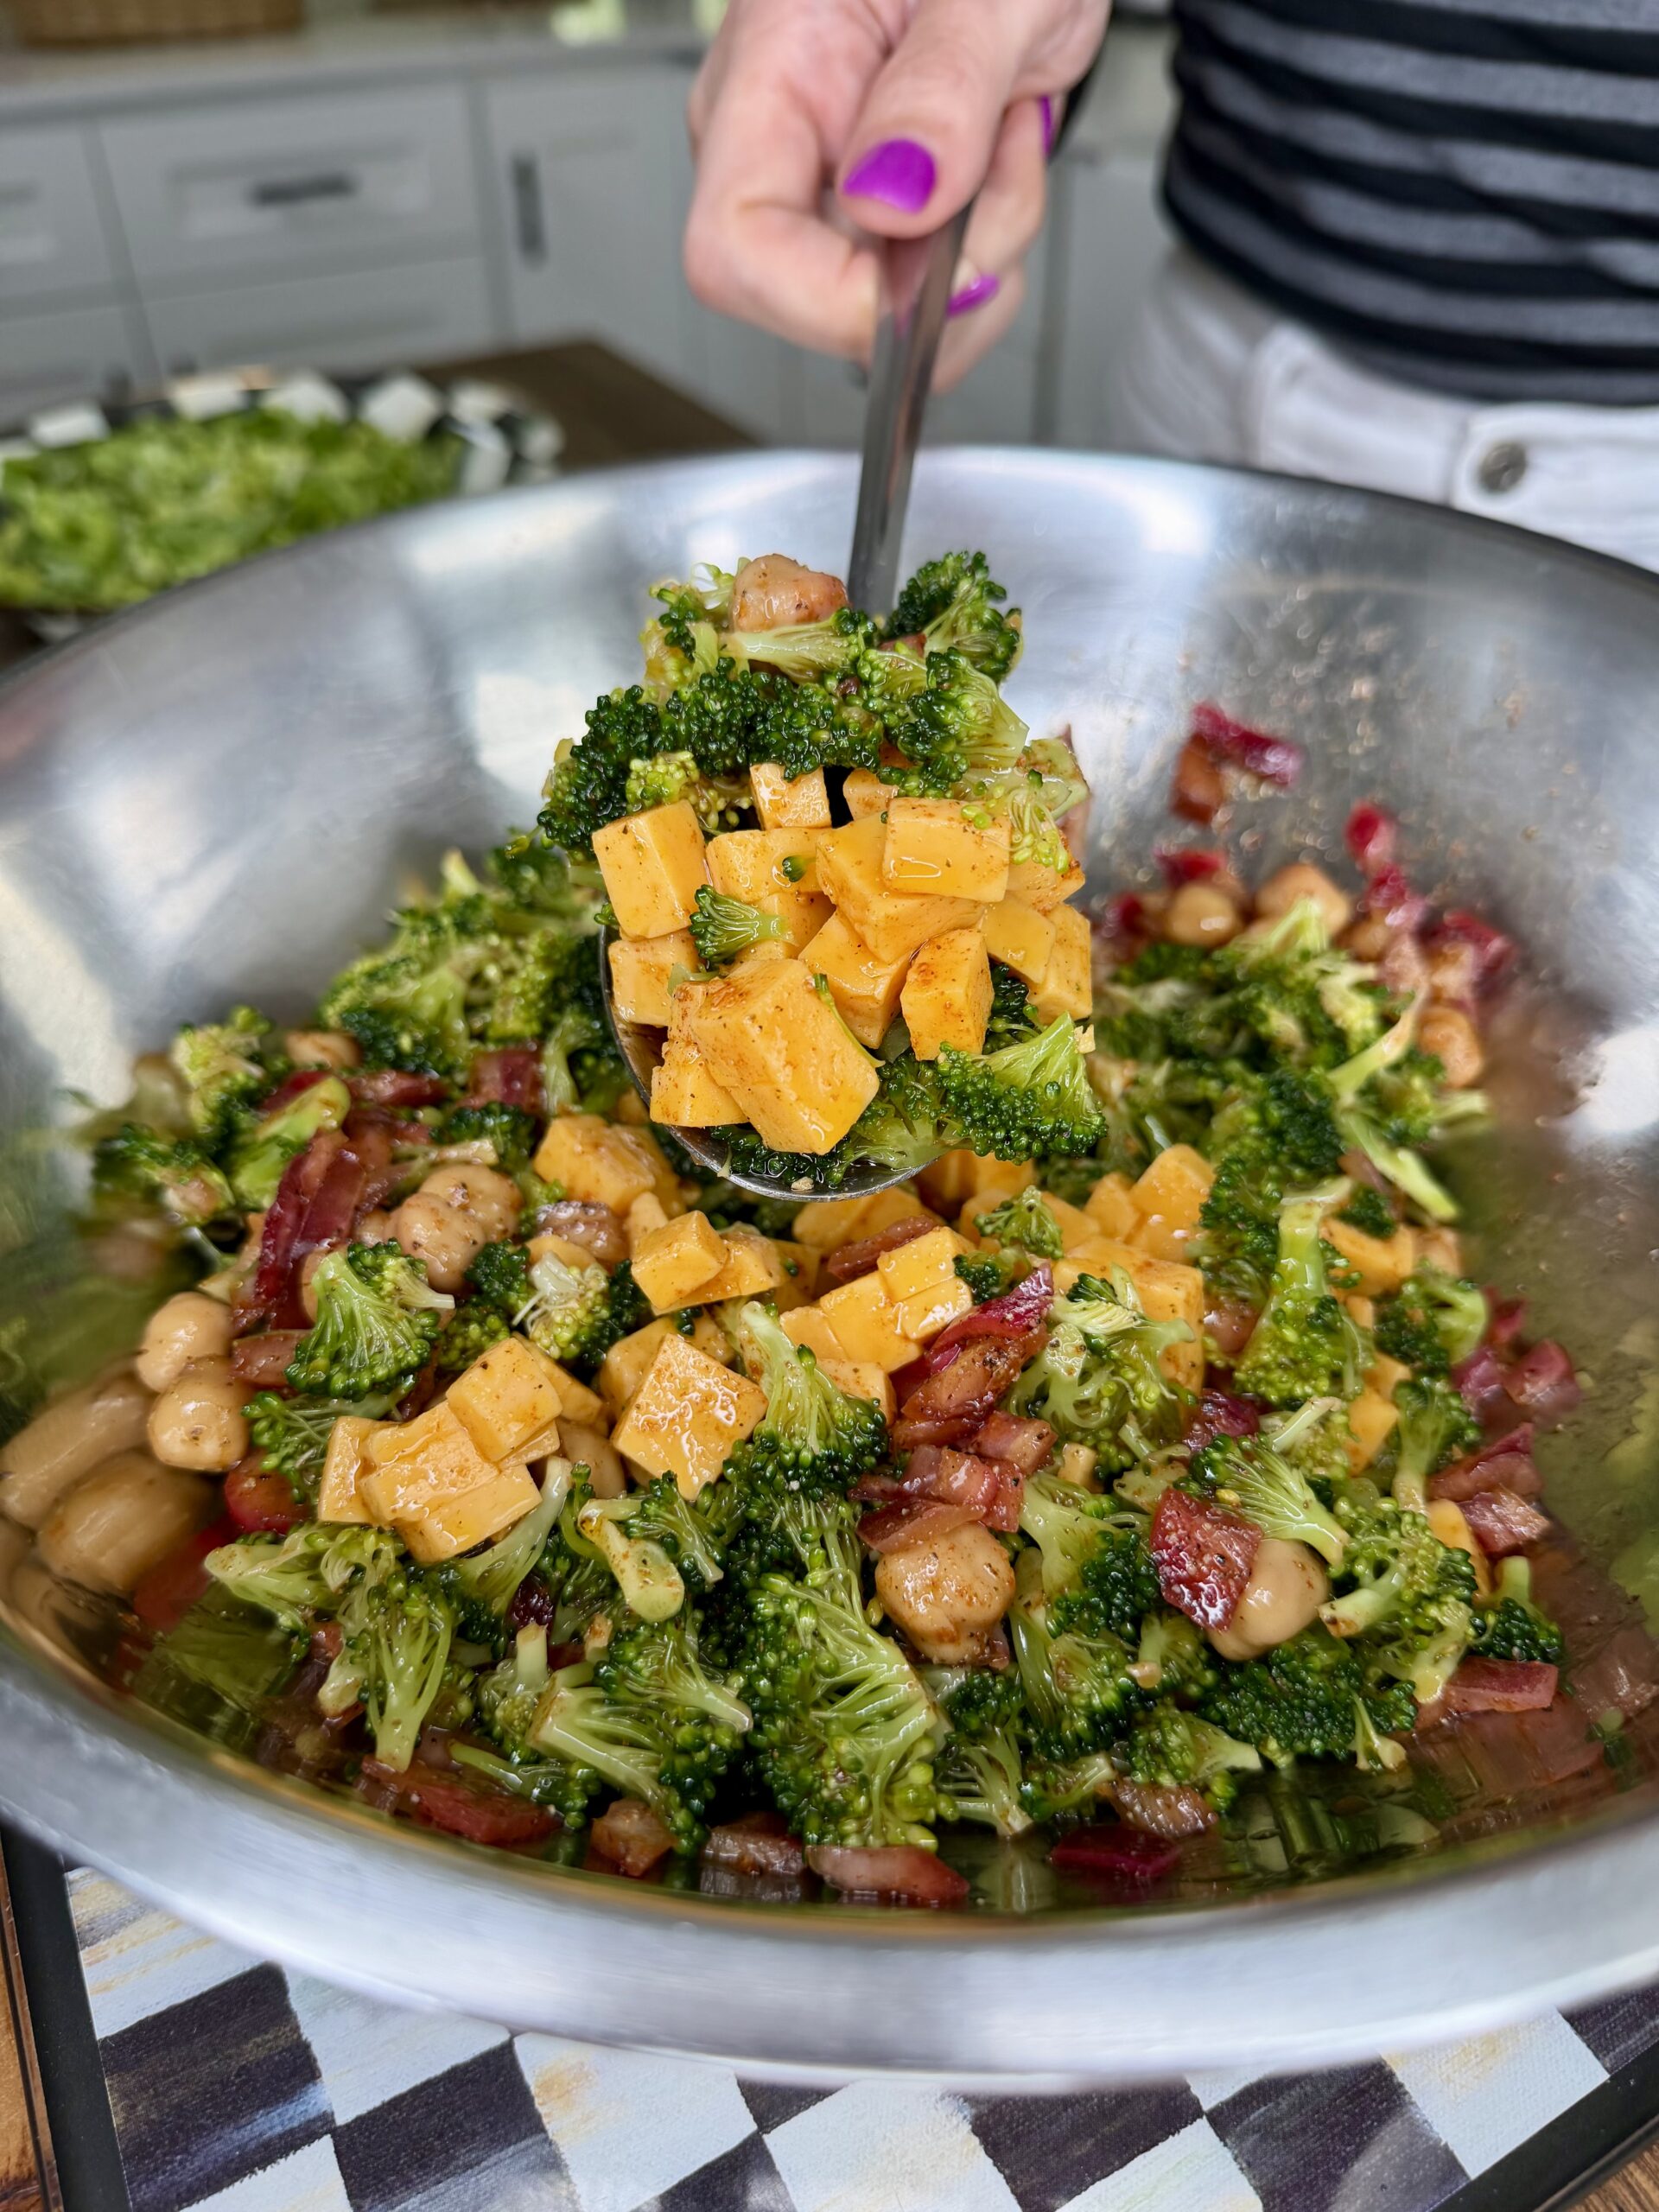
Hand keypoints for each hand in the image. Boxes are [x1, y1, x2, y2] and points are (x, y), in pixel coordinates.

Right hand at [685, 0, 1108, 387]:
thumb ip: (942, 86)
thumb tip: (888, 201)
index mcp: (771, 70)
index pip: (735, 251)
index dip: (830, 299)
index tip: (930, 272)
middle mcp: (780, 144)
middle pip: (817, 304)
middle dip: (937, 270)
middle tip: (1000, 160)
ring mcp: (827, 186)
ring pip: (890, 313)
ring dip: (983, 249)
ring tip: (1006, 131)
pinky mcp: (879, 215)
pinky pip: (927, 295)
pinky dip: (990, 246)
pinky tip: (999, 157)